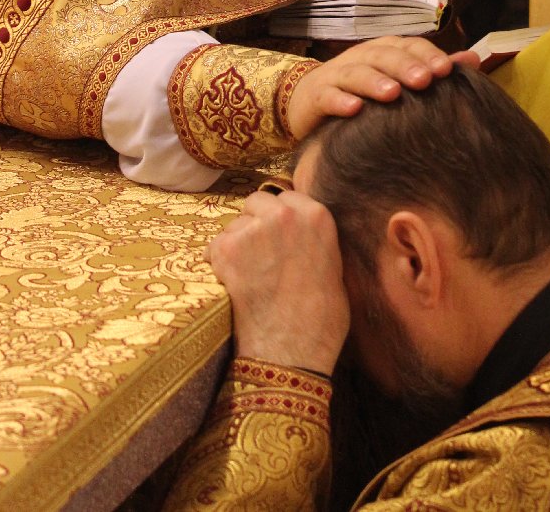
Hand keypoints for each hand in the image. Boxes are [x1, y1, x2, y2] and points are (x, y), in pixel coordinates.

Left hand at [210, 189, 348, 372]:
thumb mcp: (335, 270)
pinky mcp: (227, 249)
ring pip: (235, 223)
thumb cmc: (321, 322)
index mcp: (317, 215)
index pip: (288, 195)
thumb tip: (306, 239)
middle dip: (255, 223)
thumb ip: (317, 242)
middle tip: (257, 255)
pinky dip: (217, 263)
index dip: (279, 216)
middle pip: (257, 202)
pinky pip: (214, 246)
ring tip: (245, 275)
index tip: (275, 235)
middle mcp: (285, 214)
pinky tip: (229, 284)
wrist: (292, 353)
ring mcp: (254, 229)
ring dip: (236, 244)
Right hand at [287, 36, 479, 140]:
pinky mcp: (316, 95)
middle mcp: (362, 57)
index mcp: (385, 51)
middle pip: (383, 55)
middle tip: (425, 80)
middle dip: (405, 66)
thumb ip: (432, 69)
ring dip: (374, 81)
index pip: (408, 46)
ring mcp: (337, 75)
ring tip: (393, 94)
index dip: (426, 55)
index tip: (447, 70)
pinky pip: (327, 95)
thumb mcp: (397, 79)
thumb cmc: (364, 92)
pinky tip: (354, 109)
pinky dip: (339, 101)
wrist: (309, 102)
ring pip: (356, 73)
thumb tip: (474, 59)